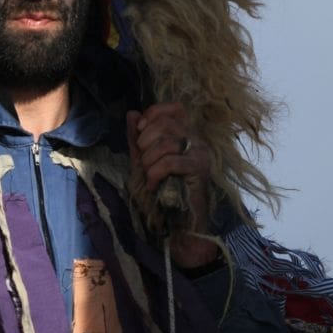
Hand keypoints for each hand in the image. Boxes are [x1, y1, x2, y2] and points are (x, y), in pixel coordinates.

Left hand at [127, 103, 218, 268]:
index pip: (173, 108)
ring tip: (149, 177)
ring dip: (149, 161)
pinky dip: (155, 174)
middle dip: (145, 143)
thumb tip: (132, 113)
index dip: (153, 115)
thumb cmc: (162, 193)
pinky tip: (153, 186)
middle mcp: (197, 139)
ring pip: (166, 142)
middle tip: (144, 163)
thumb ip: (137, 139)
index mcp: (186, 134)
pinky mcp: (199, 170)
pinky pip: (170, 162)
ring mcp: (200, 154)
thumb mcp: (143, 162)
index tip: (140, 134)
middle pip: (165, 123)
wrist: (179, 225)